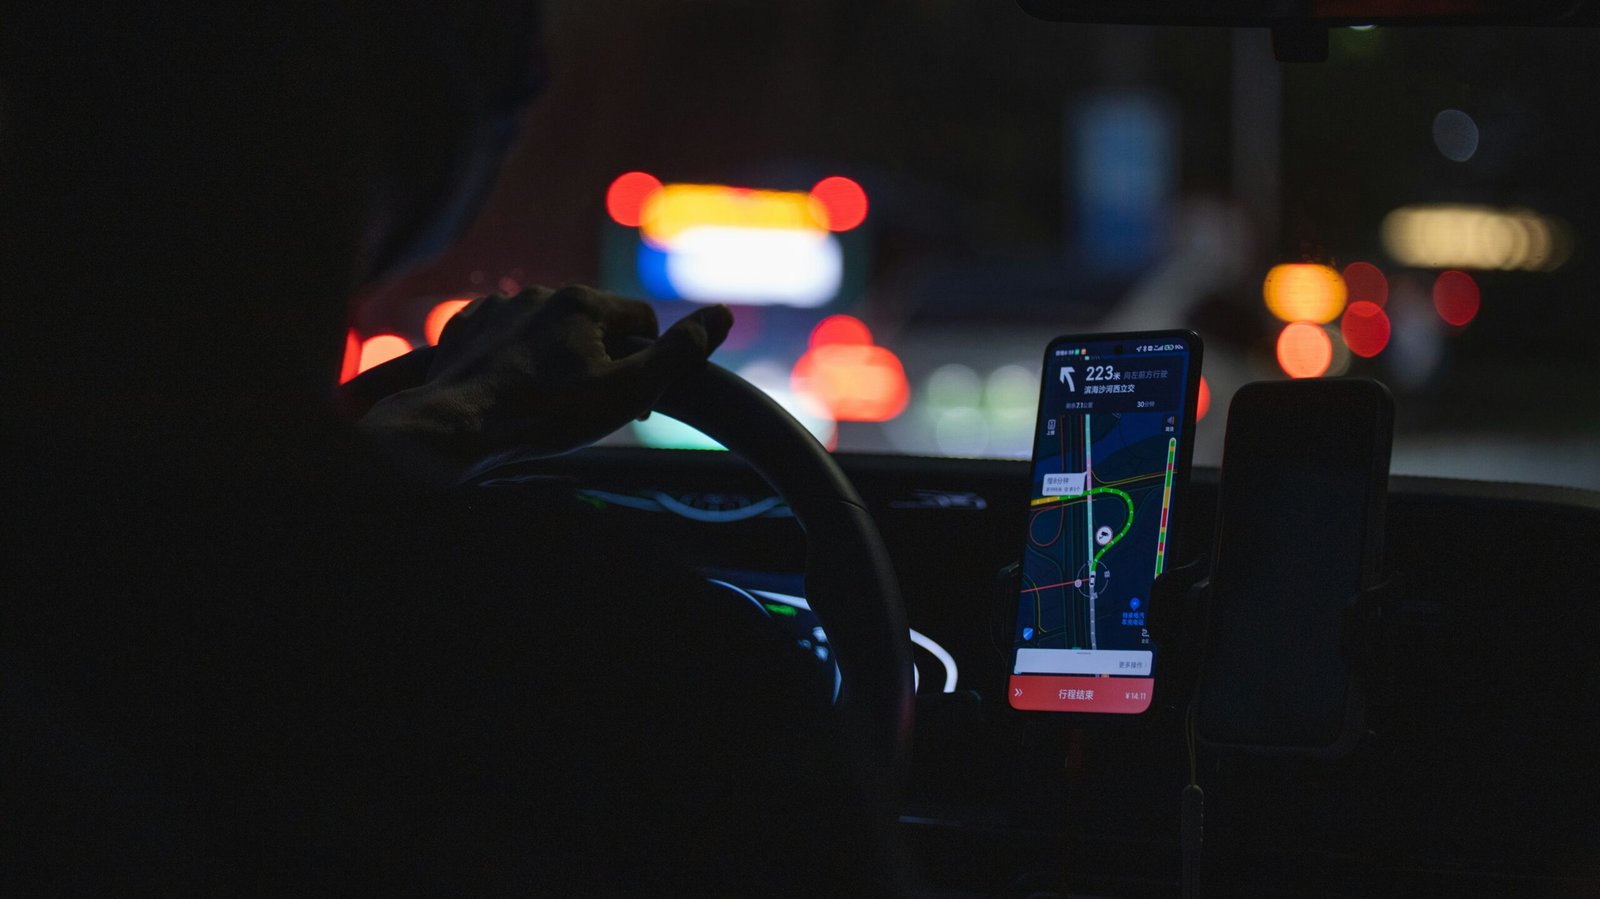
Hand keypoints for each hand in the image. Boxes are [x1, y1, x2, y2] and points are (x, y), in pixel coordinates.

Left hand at [360, 285, 731, 472]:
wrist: (458, 428)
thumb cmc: (547, 414)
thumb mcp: (628, 389)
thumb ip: (678, 351)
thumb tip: (722, 314)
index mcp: (583, 301)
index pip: (641, 320)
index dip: (649, 361)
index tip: (636, 400)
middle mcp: (541, 293)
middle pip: (594, 324)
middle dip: (602, 359)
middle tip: (592, 407)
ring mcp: (499, 308)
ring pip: (548, 330)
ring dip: (558, 358)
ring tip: (548, 402)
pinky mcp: (467, 328)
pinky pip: (506, 338)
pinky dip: (516, 359)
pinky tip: (513, 390)